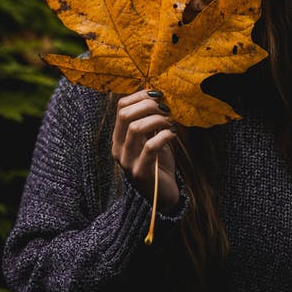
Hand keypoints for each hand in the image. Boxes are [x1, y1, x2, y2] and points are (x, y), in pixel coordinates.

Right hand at [112, 90, 178, 212]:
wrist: (162, 197)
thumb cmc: (158, 164)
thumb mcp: (152, 139)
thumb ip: (150, 121)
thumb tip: (158, 96)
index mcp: (119, 137)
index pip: (120, 107)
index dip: (139, 96)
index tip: (158, 94)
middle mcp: (118, 148)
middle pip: (125, 114)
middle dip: (148, 105)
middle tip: (165, 107)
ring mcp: (127, 161)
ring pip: (135, 128)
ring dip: (157, 119)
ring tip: (170, 121)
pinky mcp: (140, 173)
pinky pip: (150, 147)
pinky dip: (163, 136)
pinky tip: (172, 134)